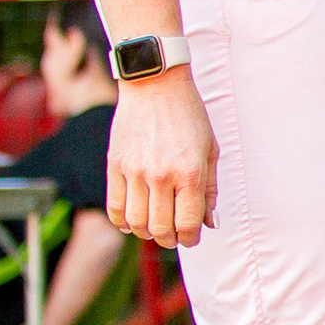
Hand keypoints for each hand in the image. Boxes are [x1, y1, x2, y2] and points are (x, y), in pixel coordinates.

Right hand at [107, 73, 219, 247]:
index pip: (188, 223)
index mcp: (190, 172)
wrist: (155, 85)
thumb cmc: (189, 116)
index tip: (192, 238)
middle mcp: (161, 175)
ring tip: (155, 228)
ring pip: (136, 223)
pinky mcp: (115, 165)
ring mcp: (135, 171)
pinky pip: (114, 207)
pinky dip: (123, 221)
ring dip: (146, 233)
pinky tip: (133, 220)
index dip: (190, 238)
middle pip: (160, 229)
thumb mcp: (210, 151)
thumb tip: (209, 223)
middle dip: (170, 240)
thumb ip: (210, 190)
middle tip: (175, 236)